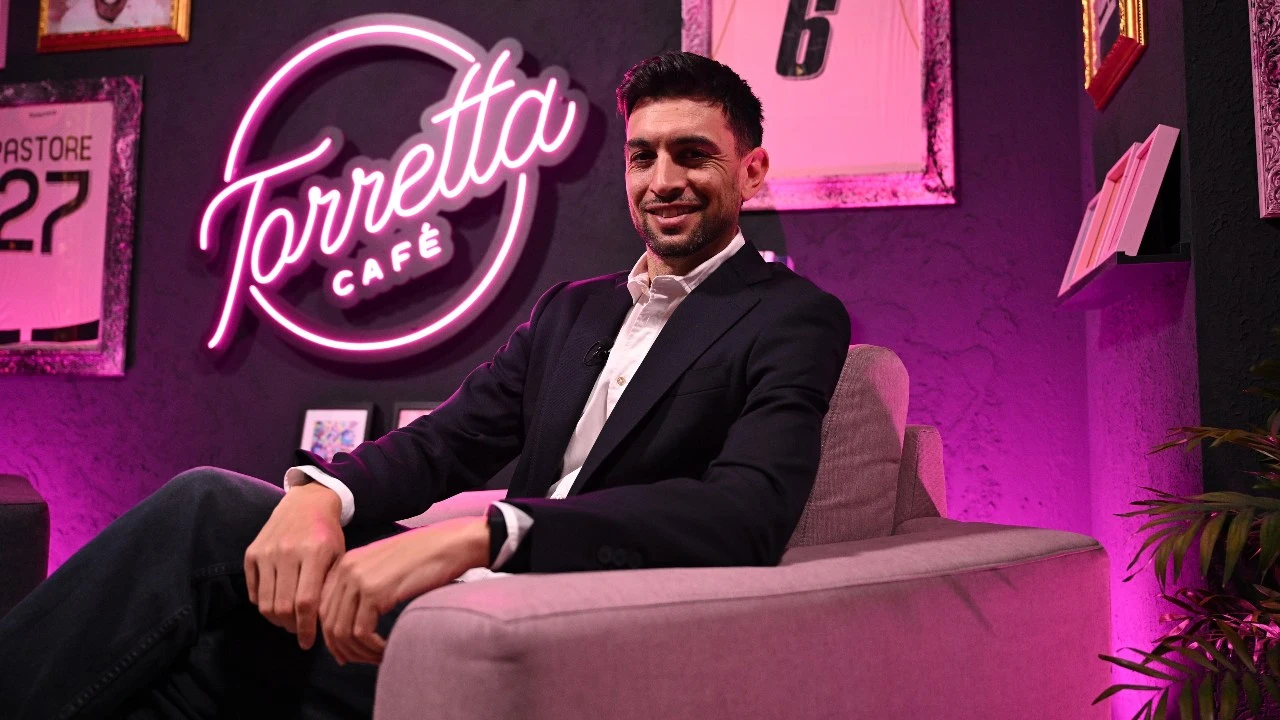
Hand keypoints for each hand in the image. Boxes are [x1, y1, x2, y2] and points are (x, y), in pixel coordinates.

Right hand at [244, 480, 344, 650]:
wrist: (307, 502)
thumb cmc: (328, 534)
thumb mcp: (338, 556)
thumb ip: (329, 588)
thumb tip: (323, 626)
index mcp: (314, 554)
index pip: (305, 603)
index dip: (305, 629)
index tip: (308, 643)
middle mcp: (287, 552)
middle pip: (282, 607)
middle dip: (290, 627)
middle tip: (298, 631)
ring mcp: (266, 552)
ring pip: (264, 603)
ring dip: (275, 620)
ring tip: (288, 621)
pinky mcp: (251, 552)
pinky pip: (252, 591)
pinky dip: (262, 604)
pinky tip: (276, 604)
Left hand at [318, 516, 489, 665]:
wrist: (451, 543)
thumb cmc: (427, 557)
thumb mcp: (386, 567)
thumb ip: (365, 586)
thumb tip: (353, 623)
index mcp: (346, 562)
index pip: (324, 608)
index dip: (333, 637)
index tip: (348, 653)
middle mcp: (346, 569)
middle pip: (330, 623)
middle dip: (345, 649)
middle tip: (364, 660)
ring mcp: (358, 580)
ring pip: (343, 632)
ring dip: (360, 652)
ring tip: (379, 657)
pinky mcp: (374, 593)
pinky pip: (362, 633)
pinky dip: (372, 648)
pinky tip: (386, 650)